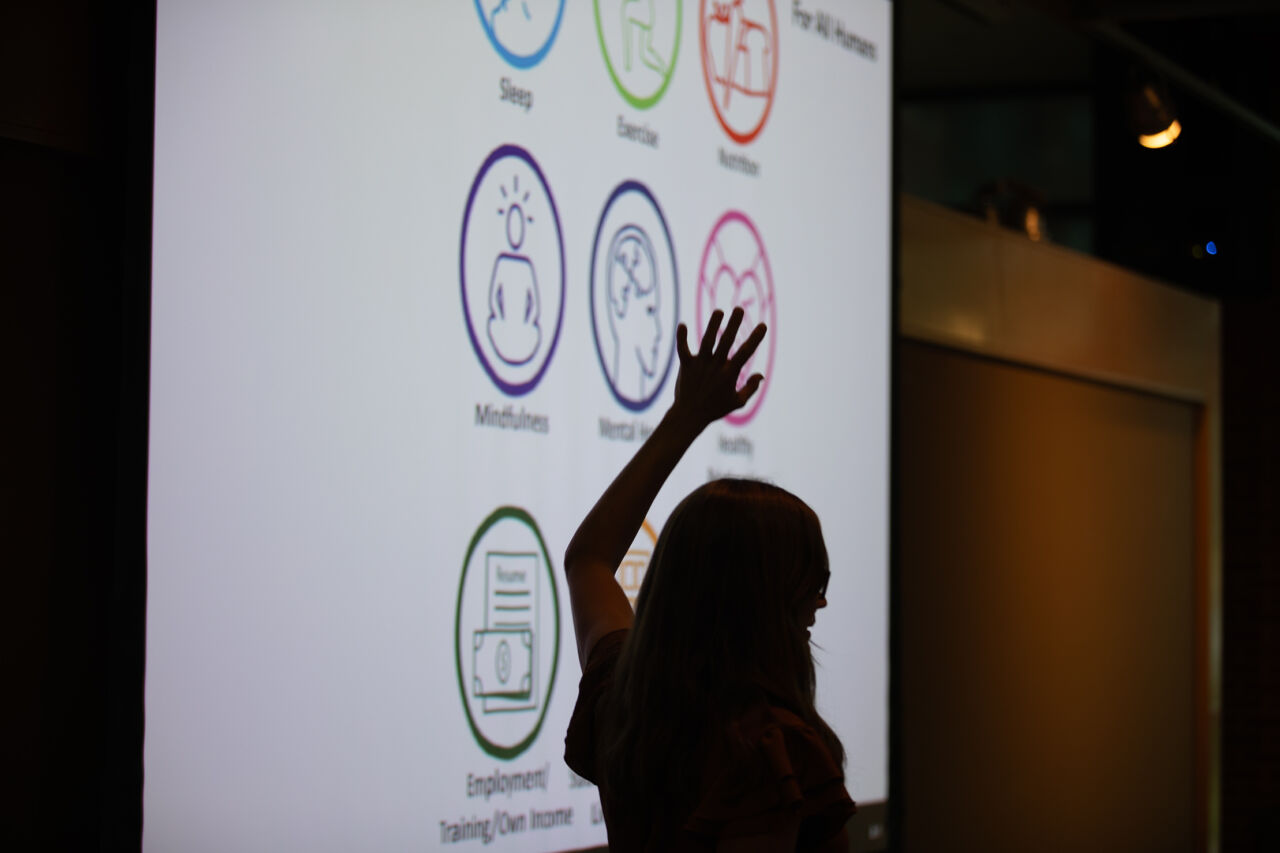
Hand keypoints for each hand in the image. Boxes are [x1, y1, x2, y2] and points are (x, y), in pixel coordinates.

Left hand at [672, 307, 766, 428]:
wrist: (690, 415)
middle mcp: (715, 366)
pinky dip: (682, 338)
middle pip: (726, 342)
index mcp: (729, 374)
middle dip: (733, 324)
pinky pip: (683, 349)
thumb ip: (751, 388)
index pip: (745, 353)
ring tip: (719, 311)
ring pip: (707, 341)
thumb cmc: (715, 409)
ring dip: (712, 325)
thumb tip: (761, 375)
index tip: (763, 325)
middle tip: (739, 309)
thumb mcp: (737, 402)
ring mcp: (699, 365)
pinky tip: (682, 324)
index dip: (755, 338)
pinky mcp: (685, 365)